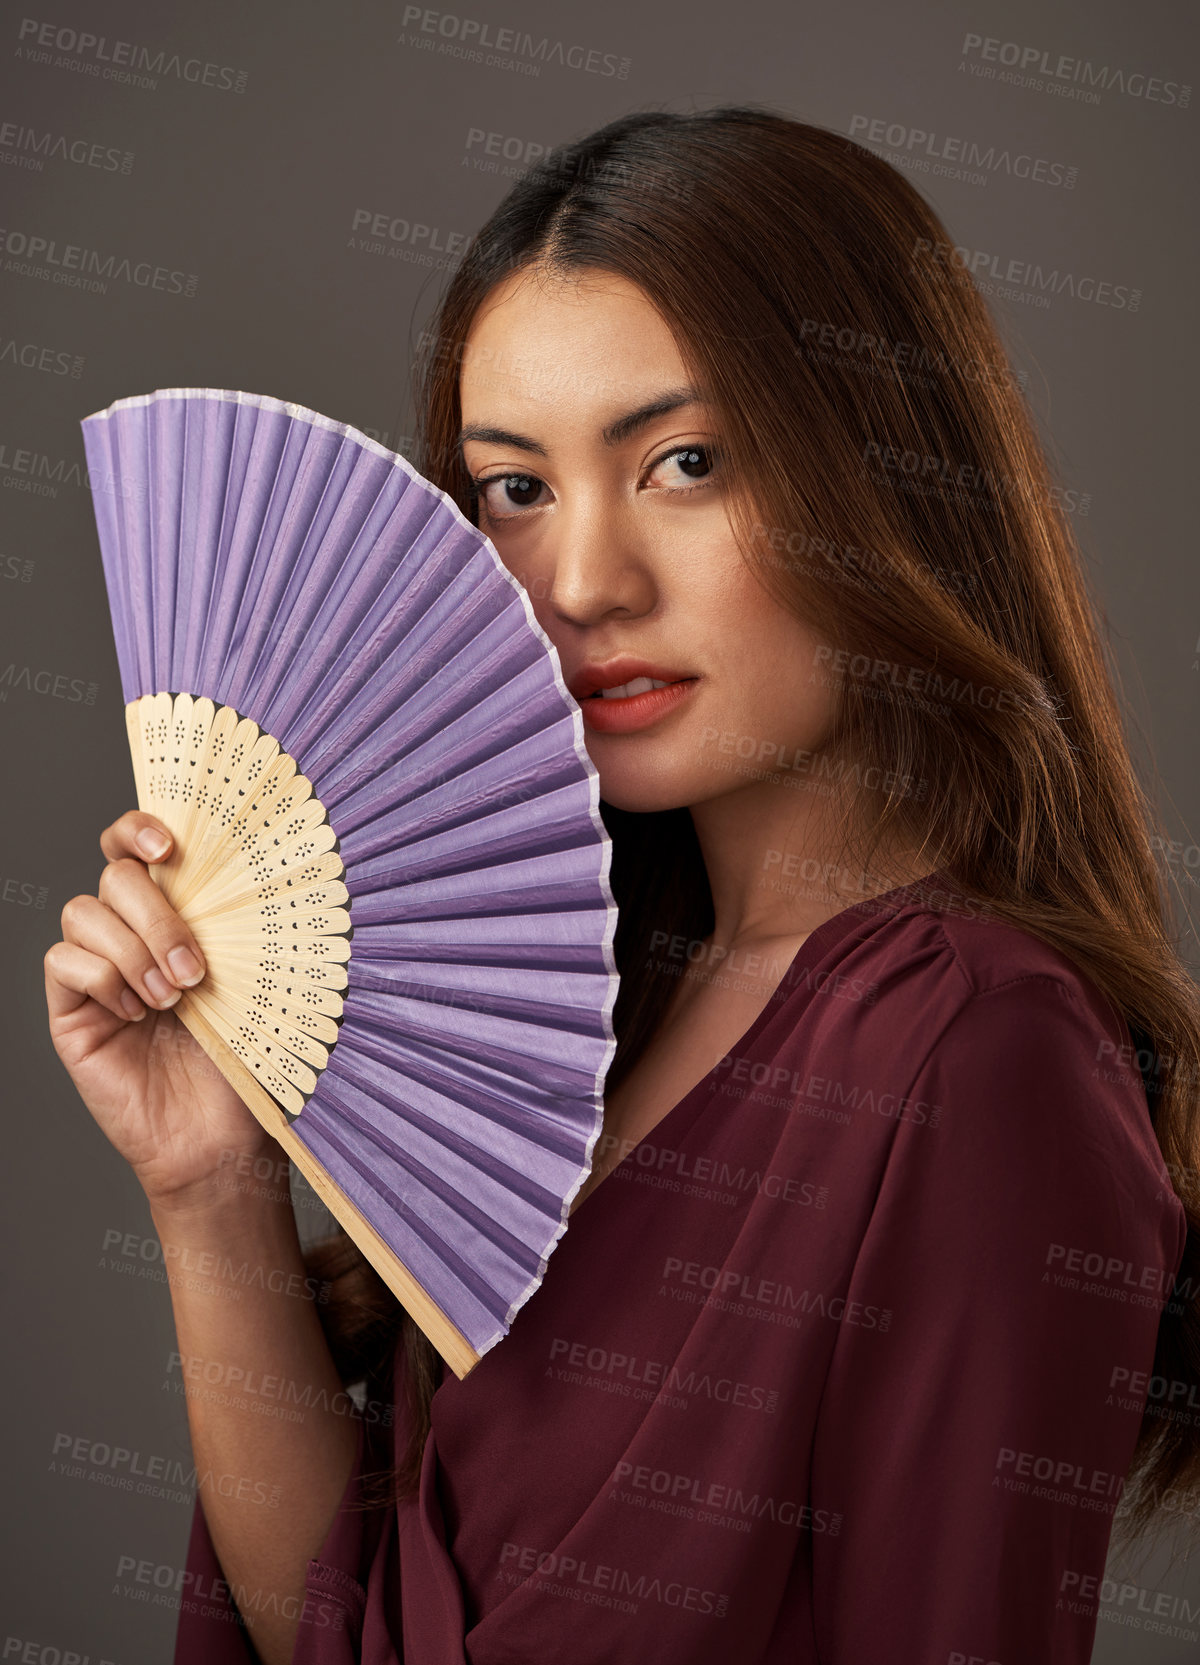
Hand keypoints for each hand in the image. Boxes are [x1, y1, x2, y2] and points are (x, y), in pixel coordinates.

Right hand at [45, 810, 280, 1209]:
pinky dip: (103, 980)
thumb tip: (252, 872)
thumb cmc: (239, 1058)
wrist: (215, 1134)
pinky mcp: (69, 1010)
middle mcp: (130, 934)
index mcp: (176, 916)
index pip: (135, 847)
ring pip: (84, 914)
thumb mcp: (249, 980)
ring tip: (171, 999)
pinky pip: (63, 962)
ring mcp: (96, 971)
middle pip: (114, 877)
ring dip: (134, 952)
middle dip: (157, 915)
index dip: (140, 829)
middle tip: (194, 969)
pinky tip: (134, 1016)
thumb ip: (233, 925)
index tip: (171, 849)